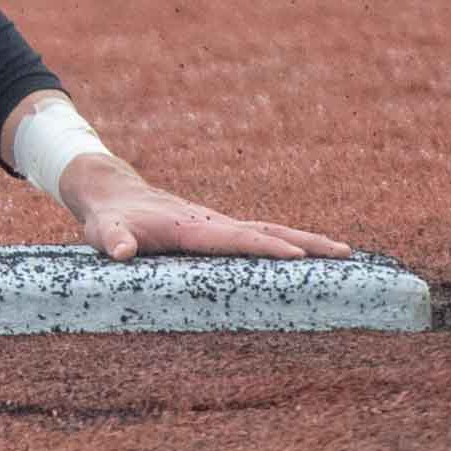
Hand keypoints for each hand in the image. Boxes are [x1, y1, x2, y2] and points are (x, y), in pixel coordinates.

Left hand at [52, 151, 354, 263]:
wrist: (112, 192)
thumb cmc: (109, 219)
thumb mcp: (105, 230)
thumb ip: (115, 240)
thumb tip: (120, 251)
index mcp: (190, 227)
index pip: (235, 239)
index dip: (265, 249)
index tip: (298, 258)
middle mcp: (212, 222)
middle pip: (267, 231)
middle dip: (306, 244)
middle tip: (345, 255)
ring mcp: (218, 224)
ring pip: (270, 231)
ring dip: (306, 242)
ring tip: (345, 254)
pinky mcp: (219, 229)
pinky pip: (261, 235)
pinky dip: (289, 243)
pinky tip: (309, 255)